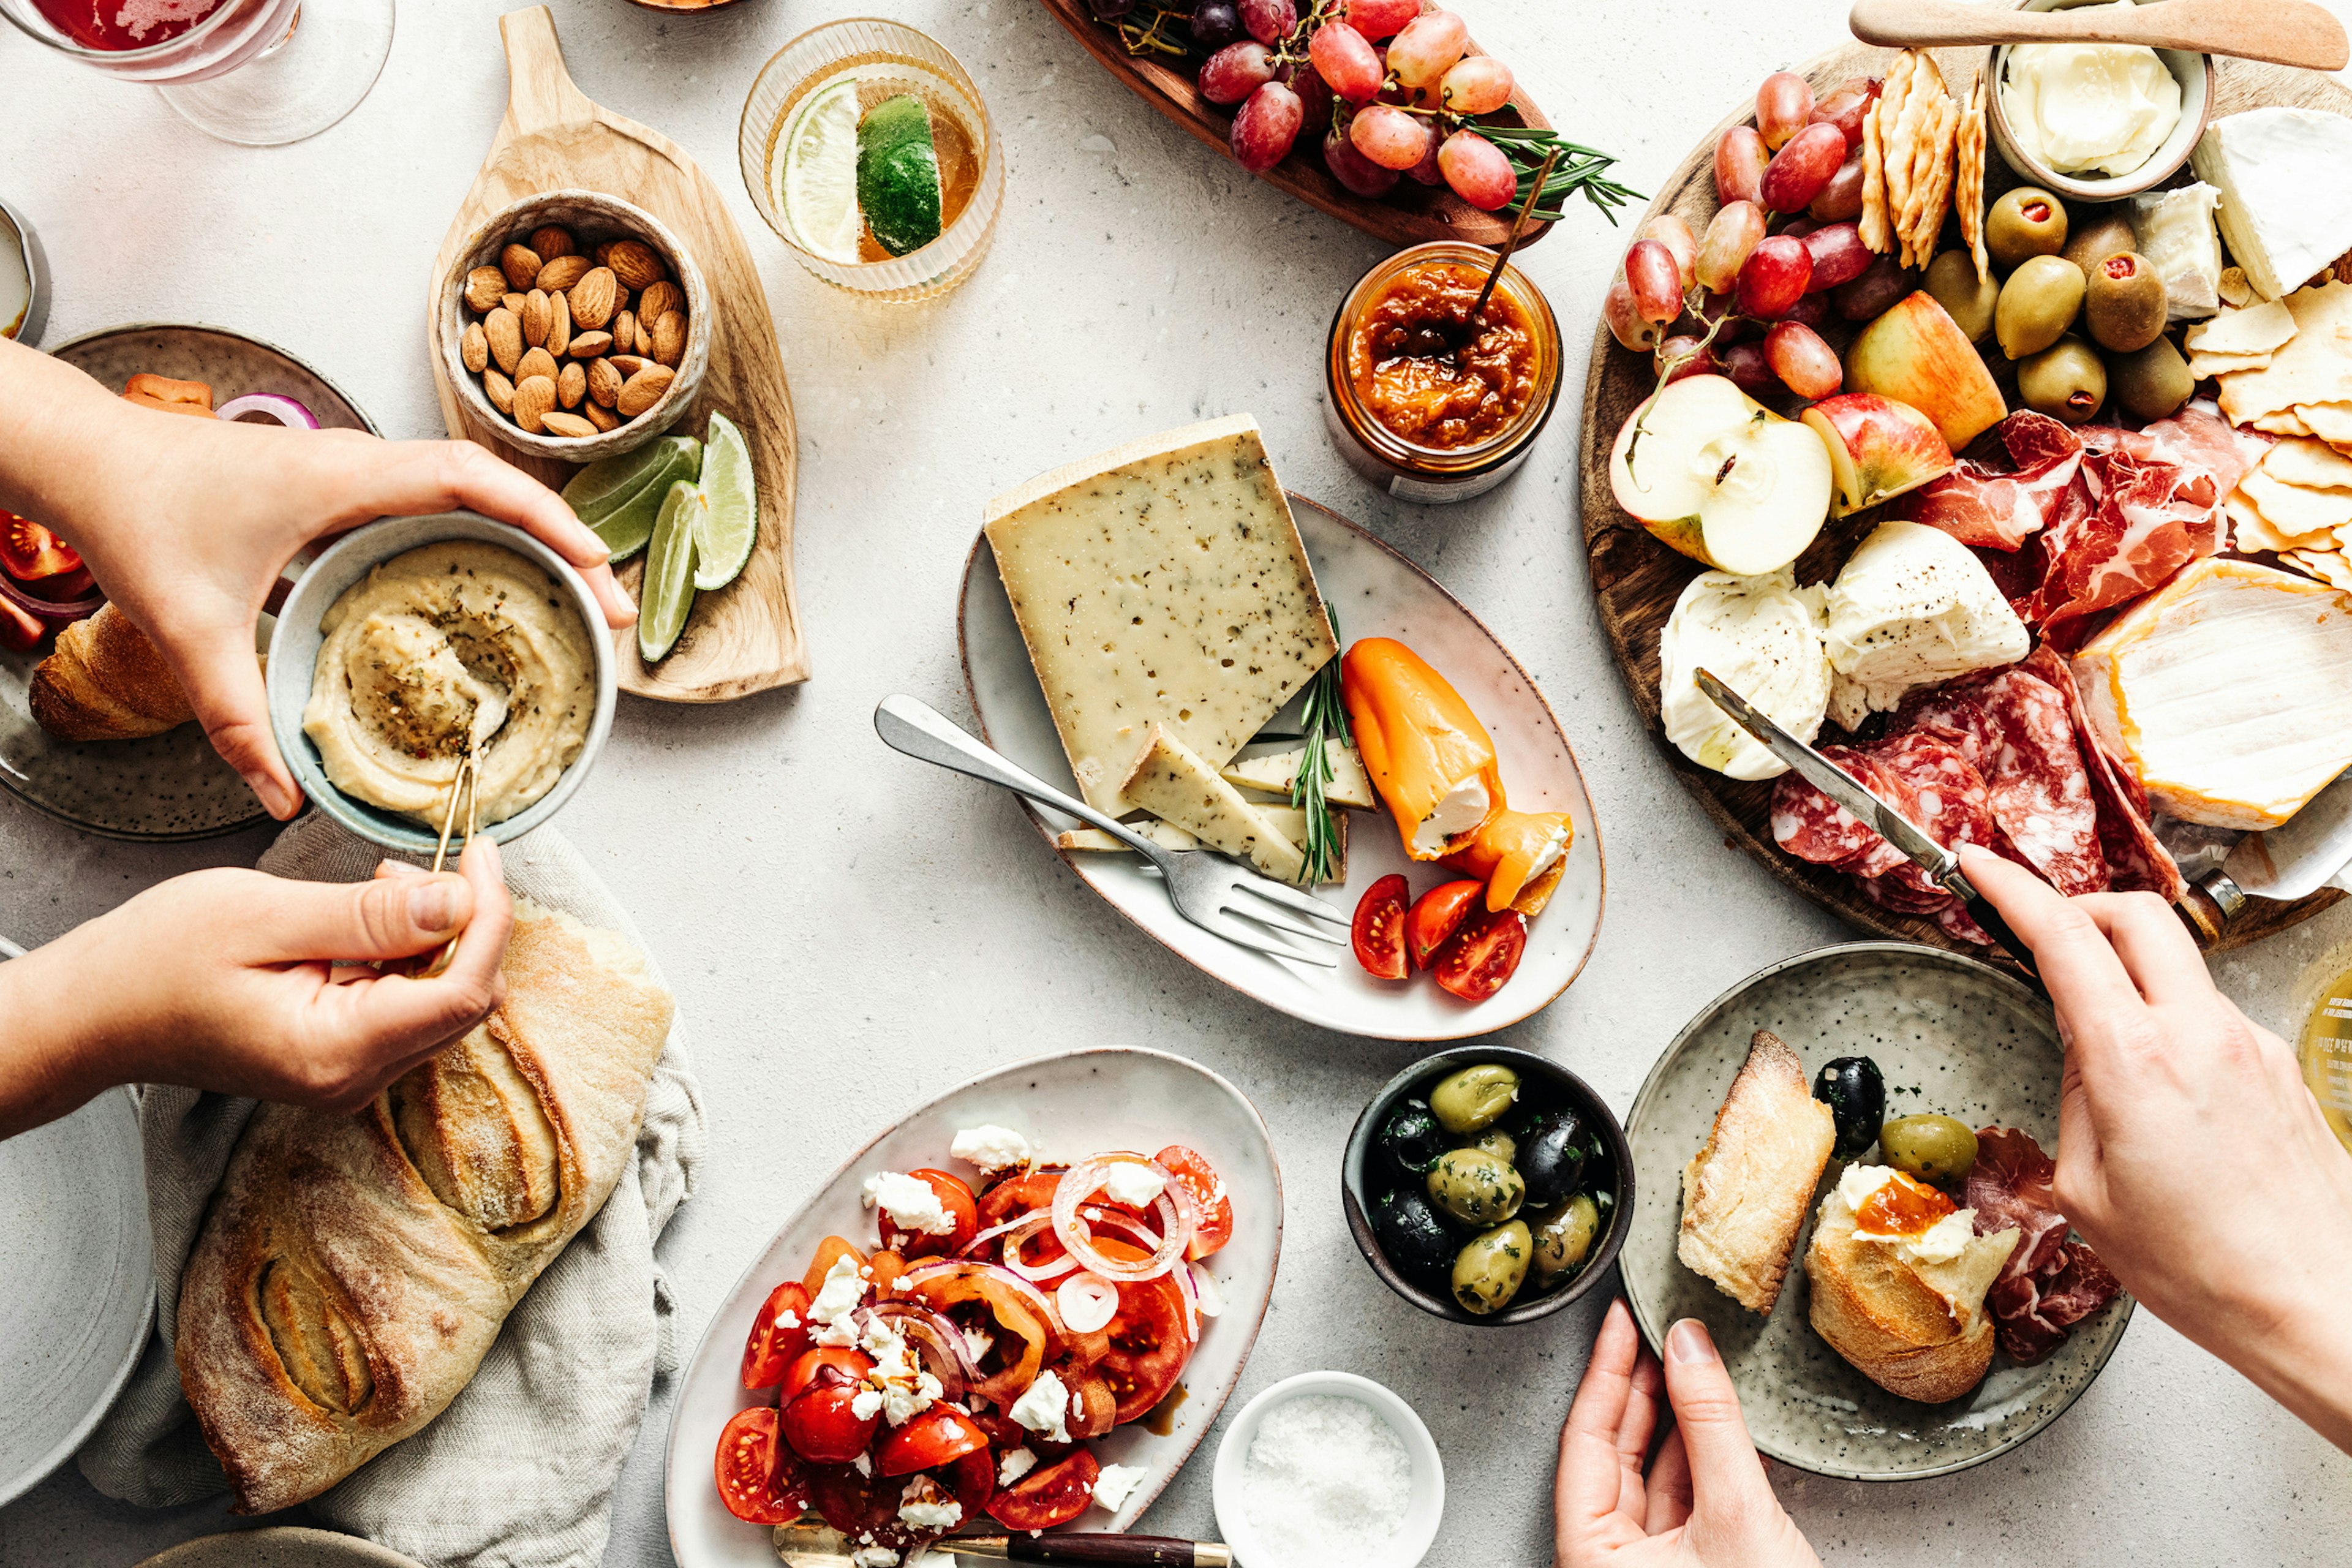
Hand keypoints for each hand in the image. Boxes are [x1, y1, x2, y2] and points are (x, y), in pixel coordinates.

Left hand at [0, 338, 633, 817]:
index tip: (595, 570)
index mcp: (346, 478)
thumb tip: (280, 795)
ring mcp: (354, 473)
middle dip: (563, 539)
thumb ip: (234, 719)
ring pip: (470, 490)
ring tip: (574, 596)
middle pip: (496, 485)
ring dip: (529, 535)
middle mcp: (362, 464)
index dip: (548, 519)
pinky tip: (493, 585)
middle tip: (608, 604)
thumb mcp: (186, 631)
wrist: (83, 458)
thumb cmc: (134, 517)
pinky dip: (483, 536)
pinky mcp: (339, 488)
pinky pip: (435, 502)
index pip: (475, 480)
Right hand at [0, 838, 510, 1139]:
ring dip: (431, 935)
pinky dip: (403, 954)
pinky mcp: (341, 1058)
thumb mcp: (265, 915)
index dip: (490, 917)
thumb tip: (460, 902)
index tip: (482, 853)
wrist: (93, 1013)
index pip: (466, 991)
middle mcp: (354, 1079)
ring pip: (441, 1001)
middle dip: (462, 923)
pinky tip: (364, 918)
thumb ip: (369, 915)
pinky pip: (406, 1005)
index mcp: (338, 1052)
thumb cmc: (156, 962)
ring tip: (377, 884)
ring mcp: (350, 1075)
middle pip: (464, 999)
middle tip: (413, 863)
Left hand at [1556, 1301, 1819, 1567]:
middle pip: (1614, 1453)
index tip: (1621, 1320)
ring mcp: (1649, 1567)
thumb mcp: (1737, 1513)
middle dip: (1640, 1387)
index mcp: (1591, 1555)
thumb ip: (1710, 1424)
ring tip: (1692, 1358)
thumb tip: (1689, 1346)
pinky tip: (1719, 1418)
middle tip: (1660, 1328)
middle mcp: (1610, 1562)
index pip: (1585, 1440)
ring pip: (1653, 1474)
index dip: (1606, 1372)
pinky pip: (1685, 1500)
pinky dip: (1702, 1457)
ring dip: (1676, 1417)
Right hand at [1962, 844, 2351, 1452]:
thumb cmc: (2200, 1269)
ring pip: (2179, 967)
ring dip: (2130, 975)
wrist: (2317, 1306)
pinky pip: (2212, 1020)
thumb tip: (2084, 1052)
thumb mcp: (2087, 1193)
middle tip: (2043, 933)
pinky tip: (2163, 1098)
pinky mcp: (2280, 1071)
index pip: (2065, 939)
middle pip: (2138, 915)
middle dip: (2082, 907)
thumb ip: (2078, 1100)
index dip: (2012, 890)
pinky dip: (2172, 1027)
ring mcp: (2251, 1047)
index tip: (1979, 866)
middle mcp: (2202, 1035)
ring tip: (2105, 1053)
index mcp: (2138, 1063)